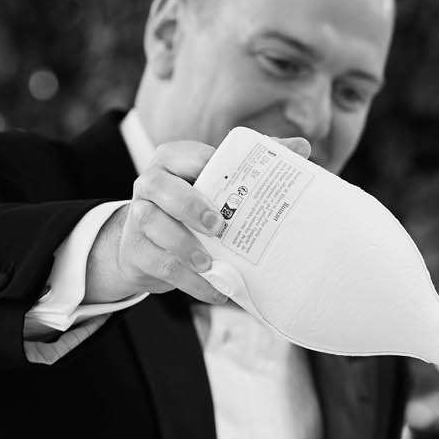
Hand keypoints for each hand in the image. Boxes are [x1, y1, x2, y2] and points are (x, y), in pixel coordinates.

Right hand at [86, 136, 308, 306]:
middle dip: (189, 206)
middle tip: (218, 228)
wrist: (150, 247)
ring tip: (211, 266)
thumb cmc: (194, 209)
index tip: (232, 189)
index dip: (206, 167)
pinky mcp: (136, 250)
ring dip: (185, 248)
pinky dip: (189, 281)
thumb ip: (255, 166)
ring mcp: (138, 216)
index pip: (187, 156)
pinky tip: (214, 290)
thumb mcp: (219, 186)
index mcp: (173, 160)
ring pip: (153, 226)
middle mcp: (150, 183)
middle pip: (160, 188)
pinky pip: (159, 265)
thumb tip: (302, 148)